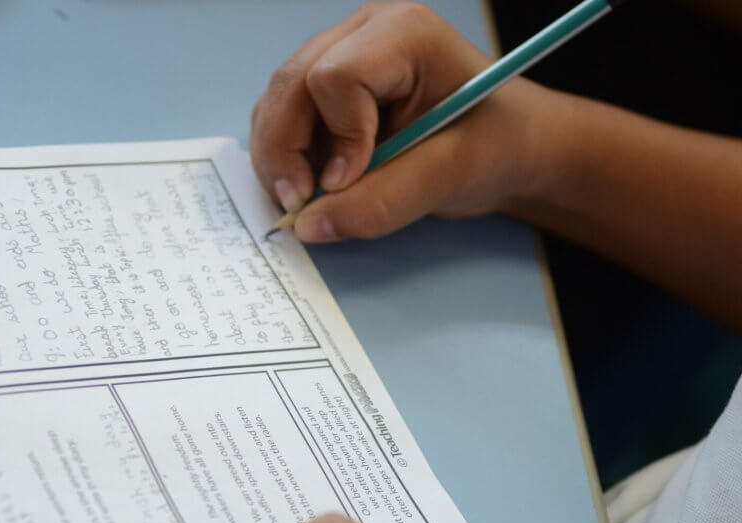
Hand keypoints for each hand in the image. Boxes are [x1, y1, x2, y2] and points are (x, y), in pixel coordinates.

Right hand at [250, 2, 558, 242]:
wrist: (508, 148)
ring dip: (279, 159)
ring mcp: (338, 57)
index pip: (334, 77)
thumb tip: (308, 226)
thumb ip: (382, 202)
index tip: (350, 182)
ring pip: (275, 105)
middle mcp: (362, 34)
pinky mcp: (324, 91)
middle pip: (290, 86)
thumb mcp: (450, 176)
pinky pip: (279, 121)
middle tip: (300, 206)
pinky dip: (284, 160)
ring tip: (306, 200)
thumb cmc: (495, 146)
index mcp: (403, 34)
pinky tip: (310, 187)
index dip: (335, 136)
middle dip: (286, 152)